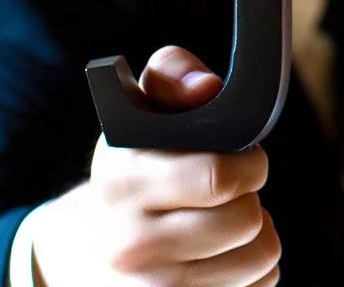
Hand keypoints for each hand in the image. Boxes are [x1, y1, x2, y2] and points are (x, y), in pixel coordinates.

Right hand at [30, 47, 280, 286]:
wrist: (82, 253)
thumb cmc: (133, 170)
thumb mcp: (139, 113)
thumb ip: (172, 77)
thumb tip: (205, 86)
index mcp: (122, 183)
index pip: (218, 177)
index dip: (249, 164)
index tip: (243, 159)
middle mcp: (131, 245)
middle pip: (247, 220)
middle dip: (250, 199)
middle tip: (227, 195)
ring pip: (261, 258)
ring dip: (255, 236)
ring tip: (223, 225)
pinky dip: (252, 272)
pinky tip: (220, 259)